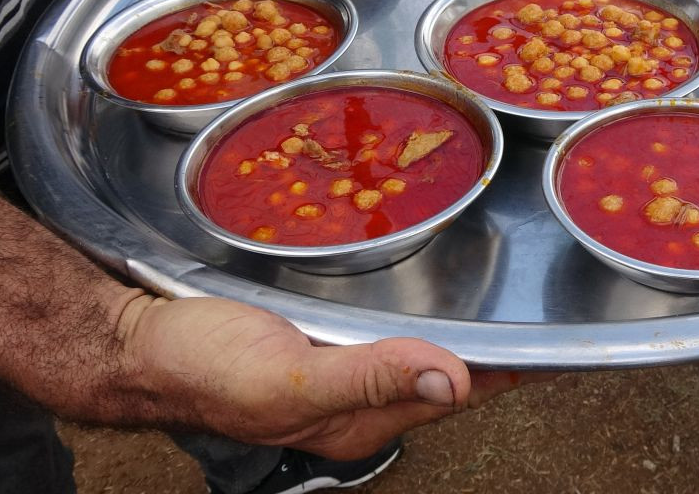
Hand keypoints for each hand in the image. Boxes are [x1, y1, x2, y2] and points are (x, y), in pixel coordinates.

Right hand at [120, 296, 537, 459]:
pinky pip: (378, 329)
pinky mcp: (314, 340)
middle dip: (494, 348)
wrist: (136, 346)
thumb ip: (370, 377)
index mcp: (362, 414)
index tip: (562, 343)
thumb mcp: (288, 378)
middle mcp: (359, 395)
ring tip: (500, 292)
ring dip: (458, 327)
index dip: (509, 370)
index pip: (459, 393)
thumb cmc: (203, 366)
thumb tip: (453, 381)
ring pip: (416, 351)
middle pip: (445, 373)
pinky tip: (417, 284)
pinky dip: (410, 310)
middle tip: (539, 303)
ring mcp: (336, 368)